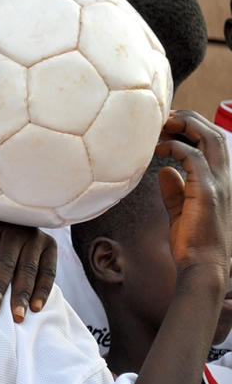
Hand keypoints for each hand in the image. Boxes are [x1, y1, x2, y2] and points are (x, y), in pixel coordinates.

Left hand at [0, 212, 56, 321]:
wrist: (13, 219)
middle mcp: (14, 228)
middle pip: (5, 261)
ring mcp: (35, 237)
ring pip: (28, 269)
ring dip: (23, 293)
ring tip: (16, 316)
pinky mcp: (50, 247)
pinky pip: (48, 272)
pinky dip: (43, 290)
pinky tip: (35, 308)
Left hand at [155, 110, 231, 279]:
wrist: (201, 266)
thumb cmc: (191, 242)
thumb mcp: (179, 210)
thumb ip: (173, 189)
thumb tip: (163, 170)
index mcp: (219, 180)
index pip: (211, 142)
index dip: (191, 127)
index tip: (166, 125)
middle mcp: (224, 177)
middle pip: (213, 133)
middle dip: (189, 119)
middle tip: (162, 117)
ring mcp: (219, 183)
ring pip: (210, 138)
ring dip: (185, 126)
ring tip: (162, 124)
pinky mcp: (208, 191)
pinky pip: (194, 157)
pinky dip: (176, 148)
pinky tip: (159, 150)